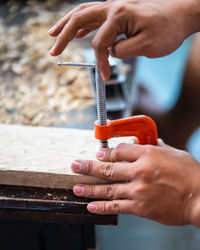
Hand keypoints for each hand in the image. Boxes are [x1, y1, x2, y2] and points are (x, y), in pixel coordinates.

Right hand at [49, 0, 199, 80]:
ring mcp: (114, 7)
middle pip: (79, 19)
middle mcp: (113, 6)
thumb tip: (109, 52)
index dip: (101, 62)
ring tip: (53, 35)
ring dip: (66, 25)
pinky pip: (93, 16)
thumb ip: (122, 50)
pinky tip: (76, 32)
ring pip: (83, 14)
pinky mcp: (117, 11)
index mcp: (119, 14)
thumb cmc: (167, 29)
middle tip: (52, 49)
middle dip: (63, 36)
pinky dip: (81, 24)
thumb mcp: (146, 46)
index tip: (105, 75)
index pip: (100, 43)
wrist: (181, 15)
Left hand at [71, 139, 199, 226]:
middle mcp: (139, 171)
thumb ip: (157, 147)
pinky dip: (101, 207)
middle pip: (107, 167)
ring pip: (107, 188)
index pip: (119, 150)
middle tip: (74, 165)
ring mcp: (138, 190)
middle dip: (88, 166)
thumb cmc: (190, 174)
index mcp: (148, 154)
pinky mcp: (140, 207)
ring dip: (89, 188)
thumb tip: (150, 141)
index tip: (98, 153)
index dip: (106, 152)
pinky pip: (116, 206)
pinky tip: (90, 205)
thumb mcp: (174, 153)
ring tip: (76, 187)